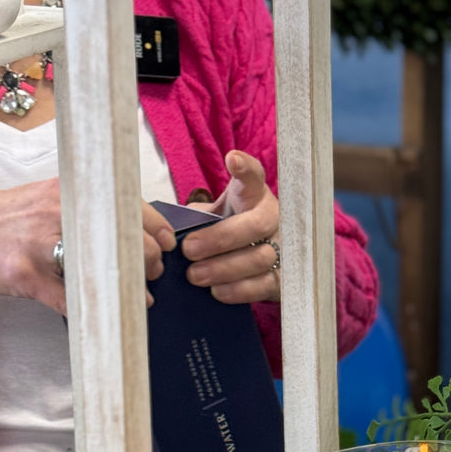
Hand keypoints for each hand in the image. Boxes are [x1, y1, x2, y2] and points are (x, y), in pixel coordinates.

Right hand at [0, 180, 174, 314]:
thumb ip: (92, 207)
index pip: (129, 206)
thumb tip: (142, 227)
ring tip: (140, 295)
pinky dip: (96, 310)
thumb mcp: (54, 198)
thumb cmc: (17, 217)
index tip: (168, 245)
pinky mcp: (26, 276)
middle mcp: (57, 213)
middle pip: (124, 237)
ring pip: (103, 267)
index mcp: (70, 192)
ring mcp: (40, 245)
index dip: (157, 229)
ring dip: (130, 286)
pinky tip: (109, 314)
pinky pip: (70, 299)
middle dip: (149, 260)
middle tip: (153, 273)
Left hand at [180, 150, 281, 303]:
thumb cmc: (226, 233)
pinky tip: (217, 291)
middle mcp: (273, 219)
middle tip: (189, 249)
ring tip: (195, 275)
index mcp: (253, 196)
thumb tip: (167, 230)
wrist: (252, 263)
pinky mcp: (283, 277)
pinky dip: (239, 289)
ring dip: (224, 268)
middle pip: (256, 224)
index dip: (245, 168)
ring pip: (260, 257)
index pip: (253, 177)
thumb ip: (196, 218)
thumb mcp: (213, 217)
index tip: (232, 160)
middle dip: (220, 238)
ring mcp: (282, 248)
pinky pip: (264, 284)